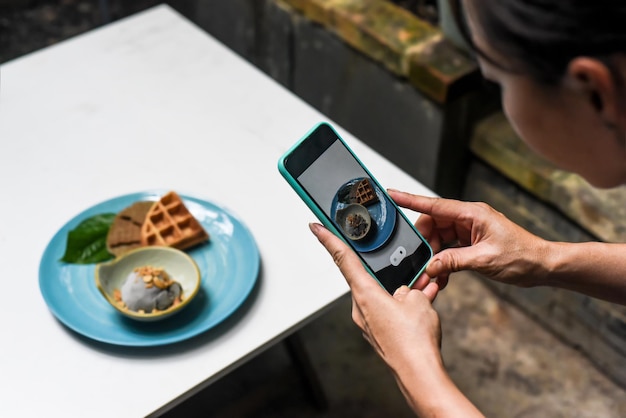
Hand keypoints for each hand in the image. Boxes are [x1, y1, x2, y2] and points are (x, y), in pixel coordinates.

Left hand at [309, 223, 441, 371]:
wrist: (419, 374)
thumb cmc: (415, 341)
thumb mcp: (418, 300)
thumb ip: (409, 288)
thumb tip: (406, 293)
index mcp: (365, 294)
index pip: (343, 258)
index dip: (328, 239)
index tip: (316, 226)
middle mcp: (361, 308)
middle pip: (367, 278)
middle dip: (386, 272)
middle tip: (403, 267)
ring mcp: (368, 323)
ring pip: (381, 296)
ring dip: (399, 292)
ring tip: (422, 292)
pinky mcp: (378, 334)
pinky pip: (388, 312)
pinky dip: (402, 307)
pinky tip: (420, 309)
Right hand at [388, 190, 549, 288]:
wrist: (543, 266)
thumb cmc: (522, 256)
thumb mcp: (484, 260)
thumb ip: (453, 261)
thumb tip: (430, 266)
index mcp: (472, 213)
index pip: (434, 205)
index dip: (410, 200)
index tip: (392, 194)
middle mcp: (469, 218)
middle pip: (433, 224)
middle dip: (424, 243)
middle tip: (422, 262)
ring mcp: (470, 229)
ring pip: (439, 238)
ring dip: (434, 256)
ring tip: (434, 274)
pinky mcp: (472, 241)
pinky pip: (449, 248)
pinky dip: (443, 261)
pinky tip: (442, 275)